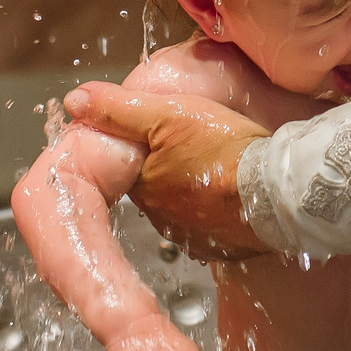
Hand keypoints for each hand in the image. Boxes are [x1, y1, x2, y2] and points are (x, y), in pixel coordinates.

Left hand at [64, 82, 269, 259]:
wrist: (276, 190)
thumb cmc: (223, 149)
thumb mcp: (166, 114)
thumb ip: (119, 108)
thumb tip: (74, 101)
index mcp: (145, 189)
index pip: (135, 168)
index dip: (153, 149)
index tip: (174, 136)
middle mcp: (163, 220)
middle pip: (161, 190)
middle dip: (176, 172)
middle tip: (203, 149)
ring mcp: (194, 238)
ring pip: (187, 210)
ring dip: (199, 194)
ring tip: (224, 170)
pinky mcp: (223, 249)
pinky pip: (214, 229)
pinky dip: (222, 214)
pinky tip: (237, 196)